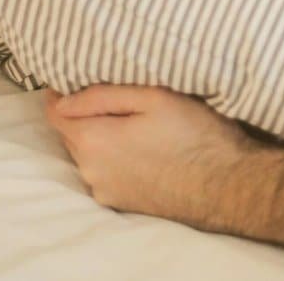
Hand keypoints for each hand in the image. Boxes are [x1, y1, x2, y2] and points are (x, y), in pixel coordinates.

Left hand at [43, 84, 258, 227]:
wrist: (228, 186)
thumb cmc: (195, 135)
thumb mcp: (153, 98)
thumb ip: (101, 95)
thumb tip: (62, 98)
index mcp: (93, 141)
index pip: (55, 113)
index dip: (61, 93)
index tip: (77, 79)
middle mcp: (90, 171)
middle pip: (72, 135)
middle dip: (86, 115)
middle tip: (120, 100)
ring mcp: (105, 192)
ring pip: (90, 155)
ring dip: (103, 139)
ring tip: (137, 127)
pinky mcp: (122, 205)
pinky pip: (106, 174)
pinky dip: (115, 160)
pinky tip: (145, 152)